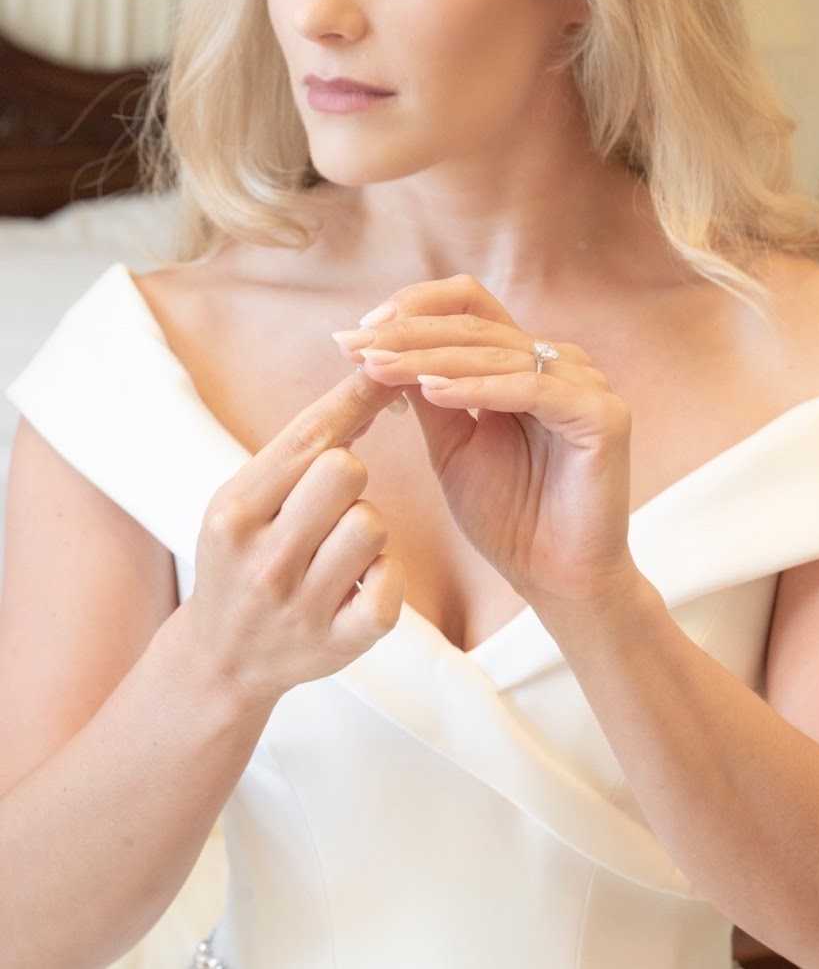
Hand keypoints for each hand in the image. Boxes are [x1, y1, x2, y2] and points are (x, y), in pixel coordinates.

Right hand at [185, 366, 406, 708]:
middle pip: (346, 471)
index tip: (385, 366)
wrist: (221, 659)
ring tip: (335, 549)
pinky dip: (384, 578)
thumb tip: (368, 385)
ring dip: (365, 527)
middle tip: (328, 502)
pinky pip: (390, 586)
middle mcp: (263, 560)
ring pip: (371, 524)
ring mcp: (300, 607)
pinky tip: (358, 583)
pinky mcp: (338, 645)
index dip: (352, 398)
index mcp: (234, 512)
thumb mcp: (245, 500)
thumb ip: (299, 450)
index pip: (305, 437)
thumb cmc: (243, 557)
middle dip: (349, 474)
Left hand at [333, 274, 637, 610]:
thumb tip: (377, 347)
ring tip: (376, 367)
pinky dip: (478, 387)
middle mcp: (561, 361)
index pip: (469, 306)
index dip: (413, 308)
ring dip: (429, 358)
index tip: (356, 332)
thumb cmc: (508, 516)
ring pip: (496, 352)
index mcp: (527, 361)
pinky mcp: (604, 414)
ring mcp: (586, 383)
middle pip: (475, 325)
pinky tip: (432, 392)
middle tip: (353, 345)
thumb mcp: (452, 443)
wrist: (556, 581)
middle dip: (406, 334)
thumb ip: (428, 393)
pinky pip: (532, 389)